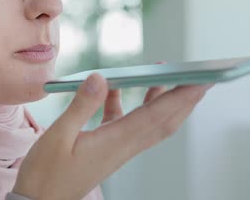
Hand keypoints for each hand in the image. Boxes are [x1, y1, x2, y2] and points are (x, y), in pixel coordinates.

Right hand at [12, 73, 213, 199]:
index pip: (157, 116)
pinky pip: (125, 124)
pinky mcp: (106, 149)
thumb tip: (100, 77)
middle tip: (204, 75)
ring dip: (163, 100)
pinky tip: (114, 89)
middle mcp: (123, 147)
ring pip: (150, 123)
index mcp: (115, 143)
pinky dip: (127, 105)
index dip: (181, 96)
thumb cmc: (45, 174)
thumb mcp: (58, 136)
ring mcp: (117, 149)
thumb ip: (81, 106)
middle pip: (165, 121)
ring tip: (167, 75)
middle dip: (186, 98)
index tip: (203, 79)